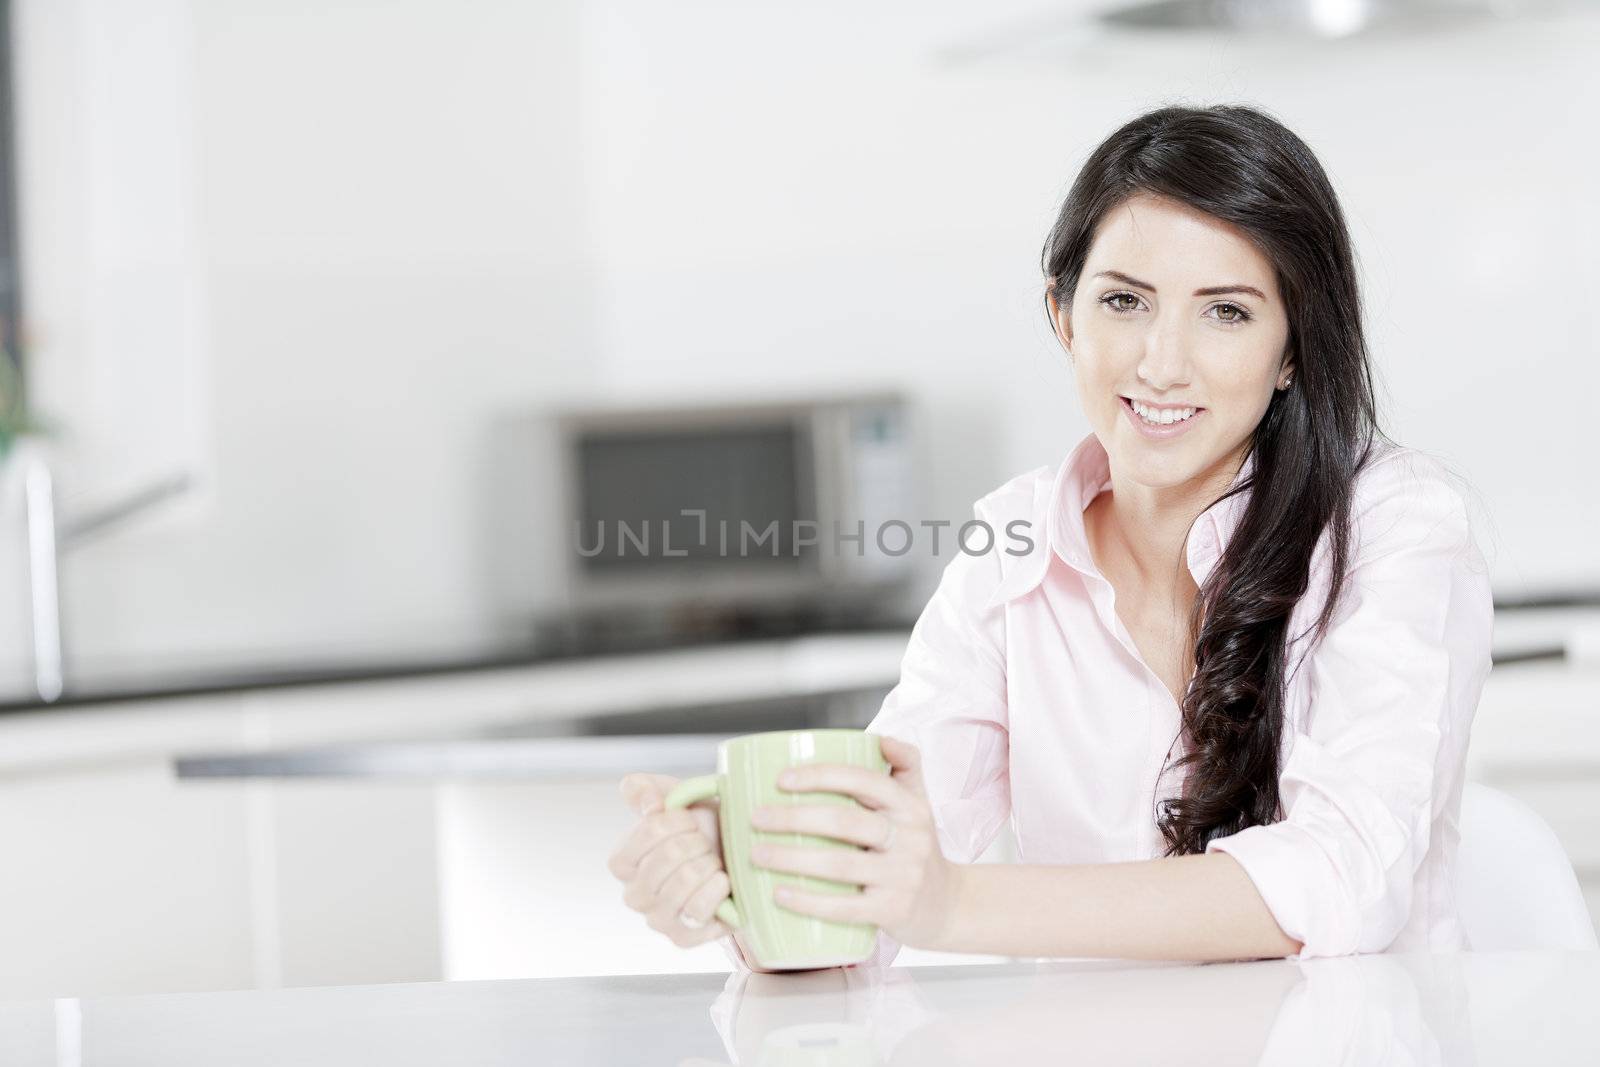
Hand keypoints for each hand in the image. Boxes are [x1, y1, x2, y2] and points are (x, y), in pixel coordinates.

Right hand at [607, 772, 734, 949]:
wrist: (736, 860)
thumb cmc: (700, 828)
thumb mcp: (672, 796)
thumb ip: (644, 788)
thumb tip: (650, 805)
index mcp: (622, 861)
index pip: (649, 828)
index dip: (679, 819)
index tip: (690, 821)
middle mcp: (633, 895)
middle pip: (670, 854)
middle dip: (698, 841)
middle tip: (705, 844)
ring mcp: (656, 919)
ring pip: (684, 882)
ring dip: (709, 864)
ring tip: (713, 862)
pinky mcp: (682, 938)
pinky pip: (699, 910)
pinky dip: (718, 889)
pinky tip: (722, 881)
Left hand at [747, 735, 963, 950]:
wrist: (949, 905)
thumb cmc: (917, 847)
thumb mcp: (919, 802)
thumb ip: (903, 765)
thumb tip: (881, 738)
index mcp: (910, 805)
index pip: (864, 780)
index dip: (821, 776)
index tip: (781, 779)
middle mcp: (910, 838)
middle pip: (845, 822)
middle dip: (794, 817)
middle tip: (756, 818)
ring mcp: (903, 876)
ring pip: (841, 865)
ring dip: (792, 859)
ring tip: (756, 854)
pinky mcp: (893, 911)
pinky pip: (846, 907)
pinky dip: (809, 902)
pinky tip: (779, 895)